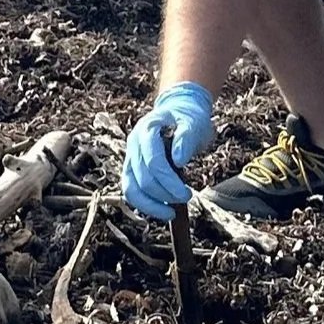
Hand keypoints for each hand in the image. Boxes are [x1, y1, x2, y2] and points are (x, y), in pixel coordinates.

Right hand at [121, 81, 215, 220]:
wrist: (179, 110)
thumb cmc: (188, 117)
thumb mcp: (193, 123)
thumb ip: (186, 138)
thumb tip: (179, 160)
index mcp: (146, 129)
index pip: (153, 161)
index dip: (169, 182)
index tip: (188, 194)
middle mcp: (133, 143)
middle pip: (142, 178)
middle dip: (164, 194)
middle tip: (186, 198)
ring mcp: (130, 156)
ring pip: (131, 188)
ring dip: (151, 205)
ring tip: (171, 213)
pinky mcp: (132, 169)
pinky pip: (132, 191)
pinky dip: (144, 204)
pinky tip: (162, 210)